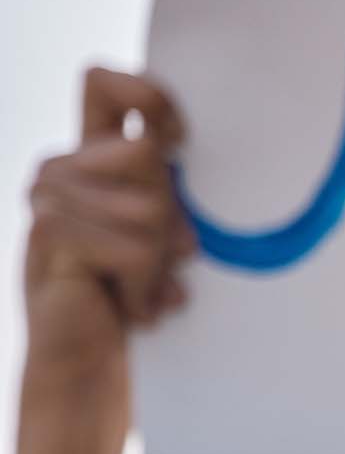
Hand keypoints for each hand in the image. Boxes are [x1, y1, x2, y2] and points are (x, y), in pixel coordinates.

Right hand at [11, 68, 192, 453]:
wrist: (91, 370)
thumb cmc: (137, 299)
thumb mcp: (163, 234)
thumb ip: (169, 189)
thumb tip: (190, 152)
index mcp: (89, 159)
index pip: (104, 82)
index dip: (150, 99)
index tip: (182, 144)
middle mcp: (59, 169)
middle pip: (149, 157)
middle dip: (171, 219)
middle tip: (160, 265)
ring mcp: (46, 200)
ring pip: (150, 207)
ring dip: (161, 261)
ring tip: (142, 290)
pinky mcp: (51, 237)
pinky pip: (136, 247)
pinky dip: (148, 286)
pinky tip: (132, 308)